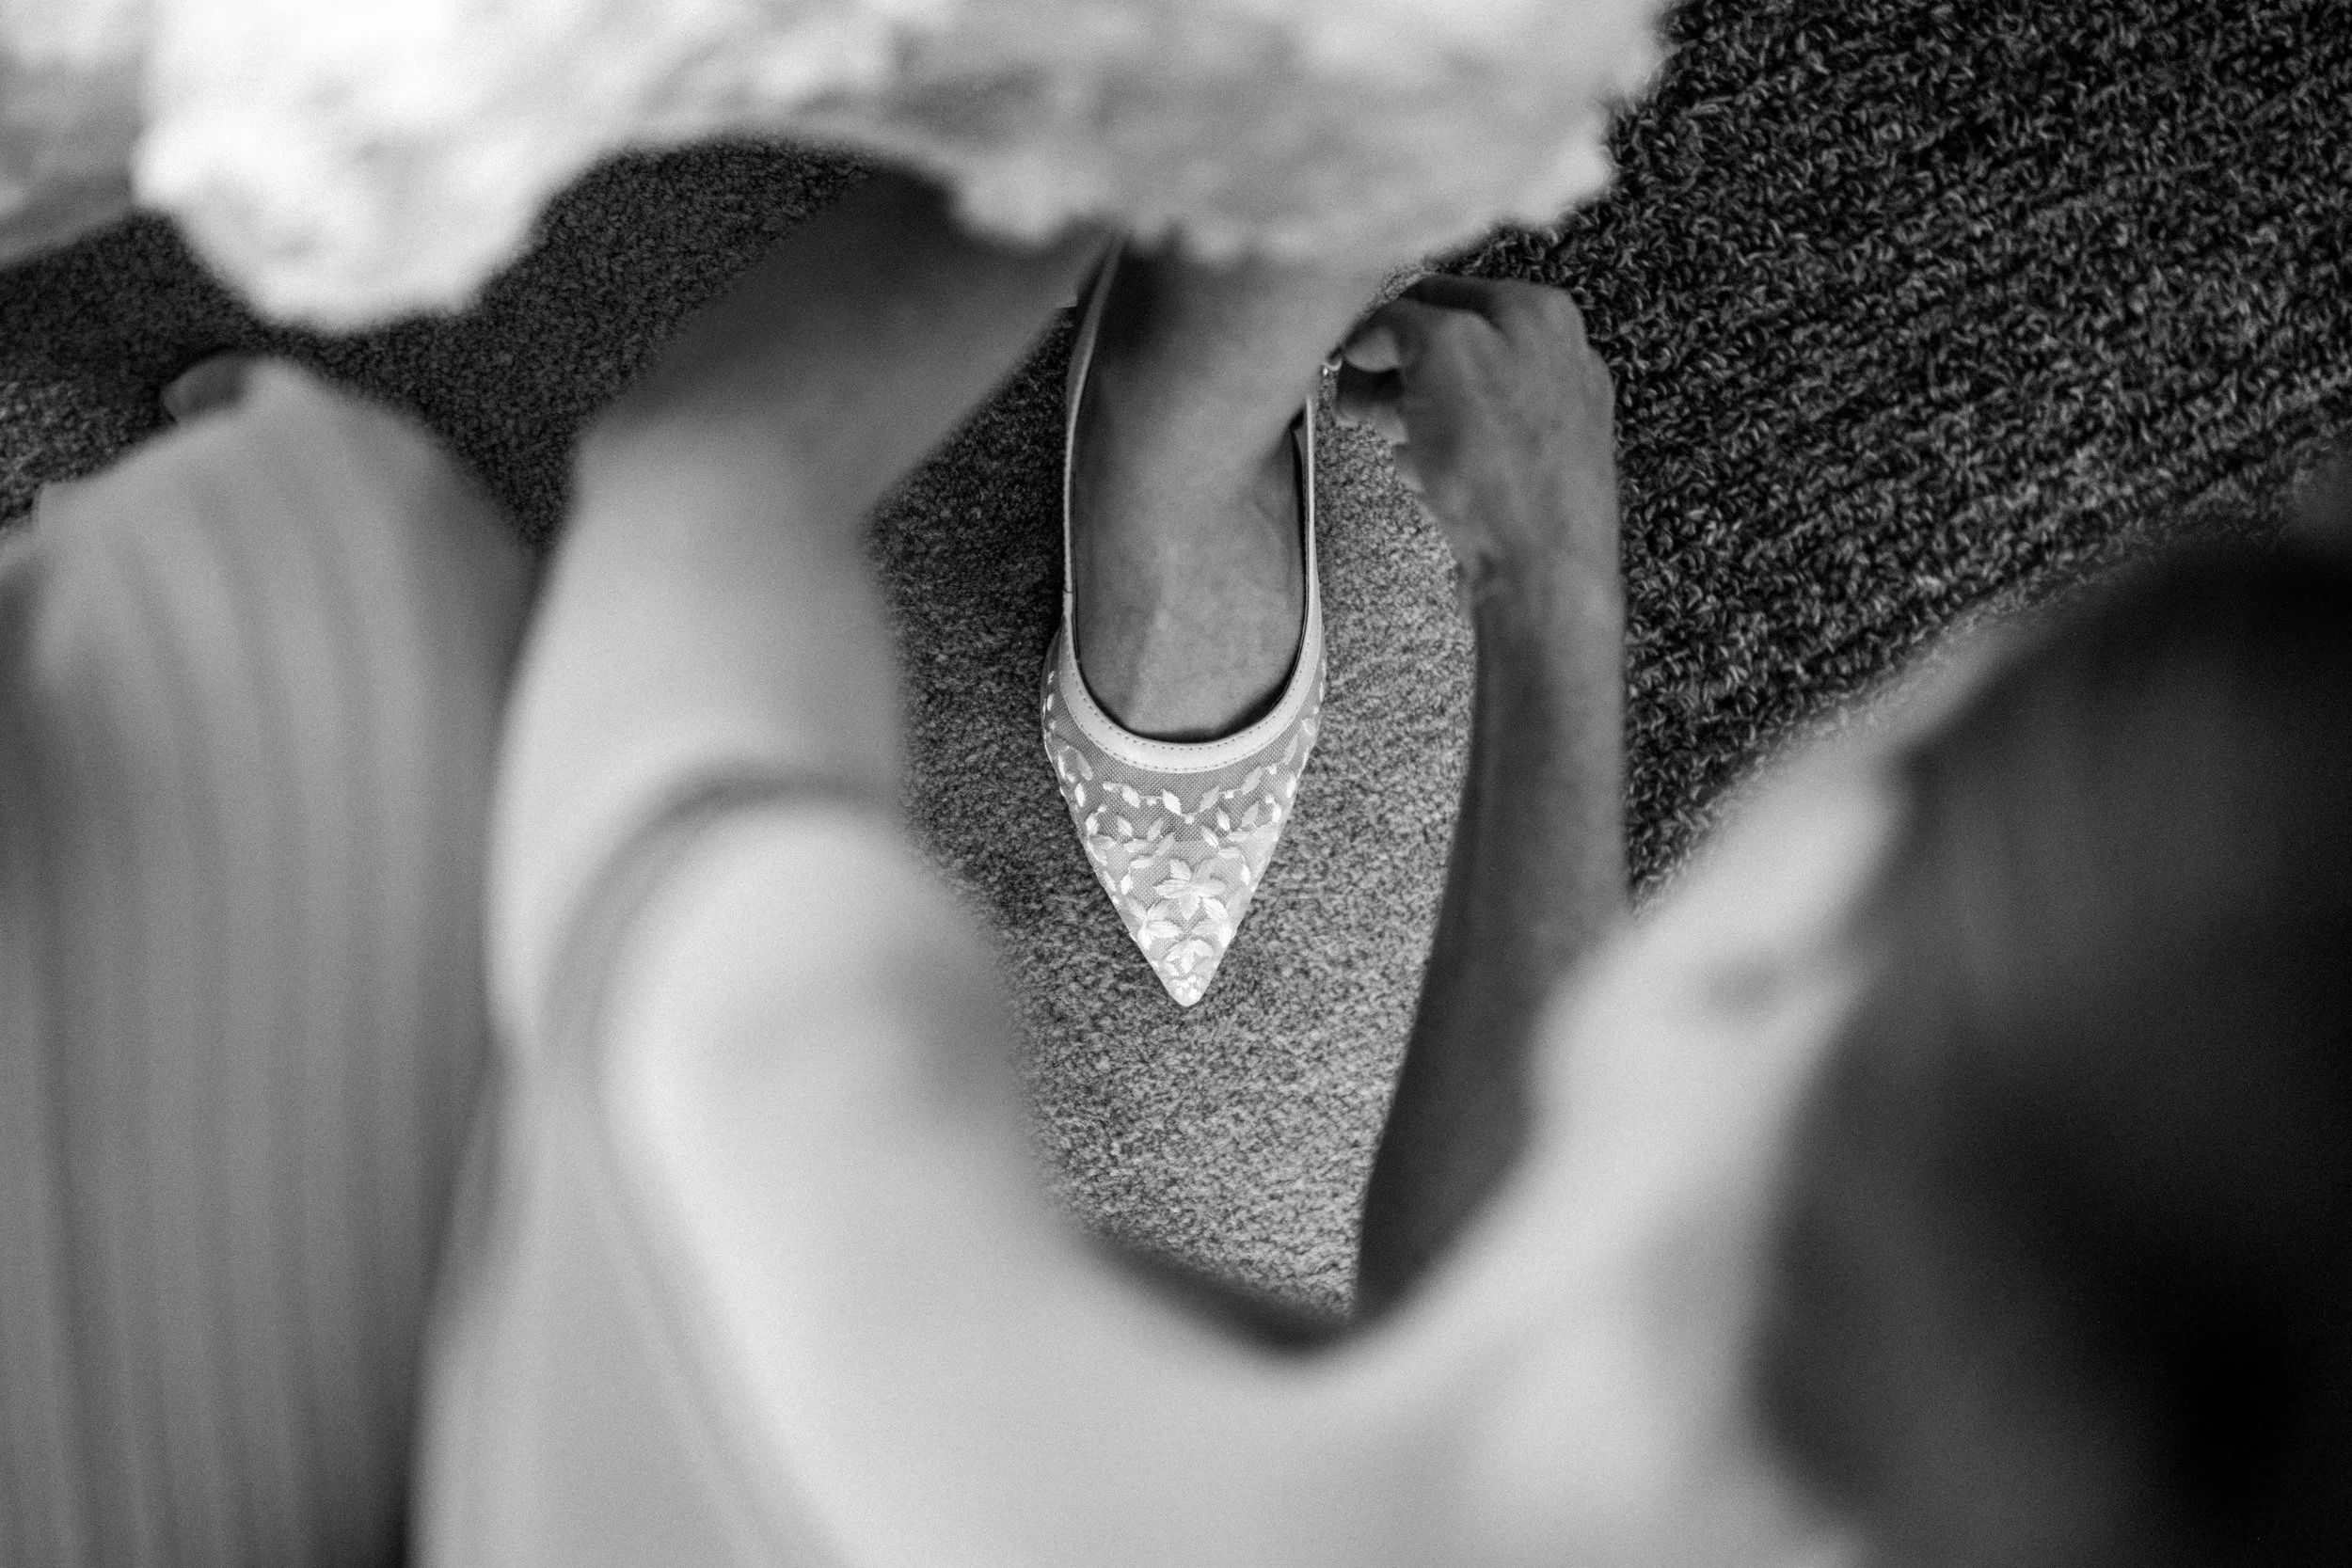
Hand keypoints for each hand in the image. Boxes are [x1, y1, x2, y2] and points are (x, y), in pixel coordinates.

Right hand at [1335, 275, 1618, 610]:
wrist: (1539, 572)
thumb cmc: (1501, 464)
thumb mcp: (1440, 351)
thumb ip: (1399, 322)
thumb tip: (1372, 334)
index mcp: (1539, 311)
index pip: (1433, 295)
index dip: (1380, 330)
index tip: (1346, 365)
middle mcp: (1553, 356)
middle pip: (1440, 352)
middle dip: (1395, 385)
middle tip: (1364, 414)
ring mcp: (1549, 418)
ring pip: (1448, 405)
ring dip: (1412, 430)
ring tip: (1415, 460)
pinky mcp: (1536, 473)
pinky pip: (1468, 453)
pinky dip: (1440, 466)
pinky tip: (1437, 489)